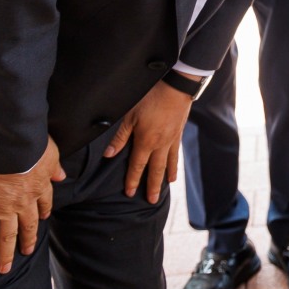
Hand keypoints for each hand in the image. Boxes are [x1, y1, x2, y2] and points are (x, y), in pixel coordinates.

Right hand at [0, 136, 63, 272]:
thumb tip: (61, 175)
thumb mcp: (51, 153)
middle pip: (29, 226)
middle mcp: (26, 203)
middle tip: (26, 251)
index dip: (43, 212)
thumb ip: (55, 166)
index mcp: (40, 187)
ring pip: (8, 235)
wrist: (14, 149)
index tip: (43, 218)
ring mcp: (8, 209)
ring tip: (5, 267)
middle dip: (27, 240)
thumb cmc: (31, 146)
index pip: (44, 204)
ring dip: (7, 253)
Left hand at [102, 78, 191, 202]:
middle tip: (150, 201)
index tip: (129, 192)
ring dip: (163, 179)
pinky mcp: (178, 134)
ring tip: (163, 190)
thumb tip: (109, 155)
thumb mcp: (131, 115)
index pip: (137, 166)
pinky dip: (174, 166)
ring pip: (167, 165)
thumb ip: (120, 137)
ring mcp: (171, 140)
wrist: (177, 86)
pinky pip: (176, 155)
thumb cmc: (151, 97)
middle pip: (155, 170)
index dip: (132, 180)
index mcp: (146, 141)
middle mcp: (160, 145)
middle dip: (151, 187)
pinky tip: (173, 172)